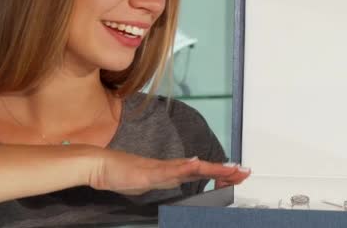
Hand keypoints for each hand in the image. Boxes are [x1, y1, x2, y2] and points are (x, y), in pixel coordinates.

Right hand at [88, 149, 249, 194]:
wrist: (101, 166)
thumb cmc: (122, 173)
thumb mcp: (149, 182)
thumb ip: (165, 178)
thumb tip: (179, 178)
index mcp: (171, 172)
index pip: (201, 172)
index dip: (220, 172)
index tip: (238, 172)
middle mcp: (170, 168)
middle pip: (202, 168)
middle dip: (225, 170)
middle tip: (245, 170)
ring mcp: (160, 169)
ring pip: (191, 168)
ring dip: (212, 168)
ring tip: (230, 168)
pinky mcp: (149, 172)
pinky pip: (170, 170)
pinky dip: (185, 167)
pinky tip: (197, 164)